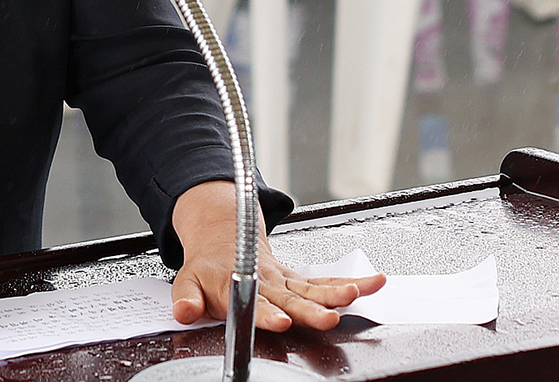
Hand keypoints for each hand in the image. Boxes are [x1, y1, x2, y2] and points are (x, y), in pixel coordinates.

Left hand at [168, 180, 385, 330]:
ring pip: (315, 287)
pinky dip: (352, 282)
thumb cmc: (209, 267)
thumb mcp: (188, 281)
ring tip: (357, 294)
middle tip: (328, 318)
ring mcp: (286, 280)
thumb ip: (187, 298)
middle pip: (293, 298)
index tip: (281, 321)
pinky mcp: (299, 279)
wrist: (224, 237)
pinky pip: (327, 281)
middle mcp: (268, 282)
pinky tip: (374, 283)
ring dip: (337, 292)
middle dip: (311, 309)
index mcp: (241, 284)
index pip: (255, 303)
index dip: (268, 314)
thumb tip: (184, 312)